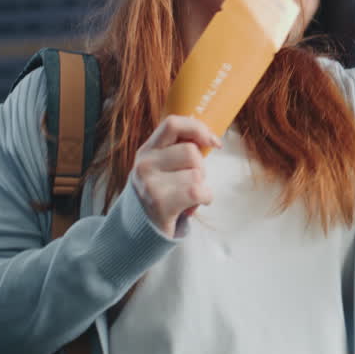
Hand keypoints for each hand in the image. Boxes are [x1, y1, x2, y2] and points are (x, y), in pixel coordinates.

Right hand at [130, 115, 219, 236]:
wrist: (141, 229)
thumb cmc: (162, 194)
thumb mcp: (163, 167)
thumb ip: (180, 150)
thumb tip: (212, 139)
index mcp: (148, 149)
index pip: (172, 123)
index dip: (197, 128)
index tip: (213, 142)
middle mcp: (145, 163)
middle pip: (191, 152)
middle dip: (201, 168)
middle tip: (191, 182)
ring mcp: (150, 183)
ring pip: (196, 173)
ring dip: (202, 186)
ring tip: (188, 196)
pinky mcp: (160, 203)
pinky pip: (198, 191)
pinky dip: (205, 198)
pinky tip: (193, 205)